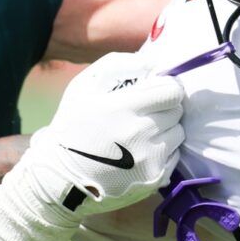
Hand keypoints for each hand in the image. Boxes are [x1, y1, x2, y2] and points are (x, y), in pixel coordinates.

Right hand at [26, 52, 183, 216]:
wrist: (61, 177)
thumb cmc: (73, 126)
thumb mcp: (84, 86)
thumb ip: (118, 65)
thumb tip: (151, 62)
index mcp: (123, 108)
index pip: (172, 90)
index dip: (165, 88)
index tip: (155, 92)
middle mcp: (141, 133)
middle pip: (176, 111)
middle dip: (163, 108)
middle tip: (144, 114)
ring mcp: (150, 159)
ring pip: (178, 134)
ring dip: (165, 131)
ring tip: (141, 135)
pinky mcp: (155, 179)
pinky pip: (175, 157)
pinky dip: (163, 153)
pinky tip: (141, 154)